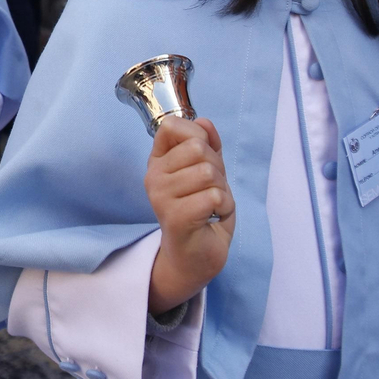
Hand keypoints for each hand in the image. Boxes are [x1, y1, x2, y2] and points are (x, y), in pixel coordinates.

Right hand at [145, 117, 233, 315]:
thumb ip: (207, 145)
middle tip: (210, 191)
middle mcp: (153, 176)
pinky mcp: (175, 217)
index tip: (201, 160)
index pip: (173, 126)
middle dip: (217, 169)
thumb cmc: (201, 213)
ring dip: (222, 190)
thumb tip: (205, 121)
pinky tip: (211, 218)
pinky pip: (214, 196)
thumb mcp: (208, 172)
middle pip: (198, 148)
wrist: (195, 256)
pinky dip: (224, 207)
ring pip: (208, 172)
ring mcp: (161, 197)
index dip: (198, 137)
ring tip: (211, 206)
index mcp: (158, 161)